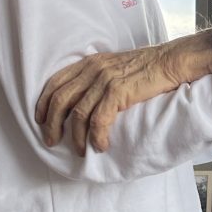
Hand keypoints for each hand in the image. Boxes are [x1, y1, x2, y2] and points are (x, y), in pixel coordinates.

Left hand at [36, 31, 211, 153]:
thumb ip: (97, 77)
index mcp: (90, 62)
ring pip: (77, 114)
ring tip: (79, 150)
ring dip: (75, 136)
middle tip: (51, 141)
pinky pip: (98, 120)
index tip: (40, 120)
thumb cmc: (147, 67)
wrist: (171, 61)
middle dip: (51, 124)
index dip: (43, 103)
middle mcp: (93, 70)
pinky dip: (96, 137)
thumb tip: (85, 100)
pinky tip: (101, 146)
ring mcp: (105, 81)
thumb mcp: (115, 66)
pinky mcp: (118, 92)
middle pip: (60, 100)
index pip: (55, 82)